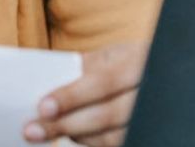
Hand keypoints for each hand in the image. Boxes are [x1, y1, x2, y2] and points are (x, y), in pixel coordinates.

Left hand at [23, 41, 147, 146]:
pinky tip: (72, 135)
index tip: (43, 107)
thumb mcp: (112, 56)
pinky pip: (117, 144)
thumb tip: (44, 82)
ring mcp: (153, 117)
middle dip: (66, 123)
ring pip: (113, 137)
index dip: (72, 96)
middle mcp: (151, 92)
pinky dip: (90, 142)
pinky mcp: (148, 134)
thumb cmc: (129, 63)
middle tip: (32, 130)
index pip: (103, 82)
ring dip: (76, 136)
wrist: (162, 73)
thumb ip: (84, 67)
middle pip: (107, 115)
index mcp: (139, 61)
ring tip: (45, 133)